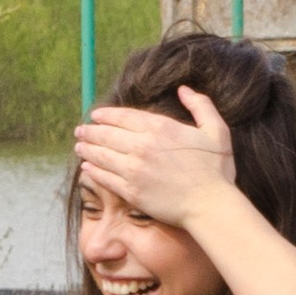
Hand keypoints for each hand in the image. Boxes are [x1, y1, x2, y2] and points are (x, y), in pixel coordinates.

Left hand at [72, 87, 237, 227]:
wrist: (210, 205)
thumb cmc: (216, 170)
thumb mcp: (216, 130)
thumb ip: (200, 105)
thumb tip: (183, 89)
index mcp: (160, 128)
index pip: (123, 116)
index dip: (106, 115)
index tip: (96, 115)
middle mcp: (142, 146)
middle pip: (106, 134)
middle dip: (90, 131)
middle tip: (80, 131)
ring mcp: (134, 170)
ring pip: (101, 155)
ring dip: (87, 149)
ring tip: (79, 147)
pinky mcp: (130, 191)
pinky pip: (104, 178)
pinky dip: (93, 171)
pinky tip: (87, 168)